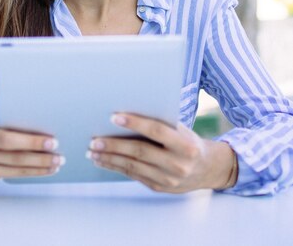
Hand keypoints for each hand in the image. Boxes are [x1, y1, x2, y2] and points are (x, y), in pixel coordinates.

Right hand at [0, 87, 64, 179]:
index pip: (6, 140)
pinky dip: (34, 173)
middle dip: (39, 155)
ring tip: (58, 161)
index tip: (50, 139)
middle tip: (58, 150)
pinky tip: (49, 169)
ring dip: (40, 166)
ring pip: (17, 169)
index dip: (29, 142)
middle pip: (14, 157)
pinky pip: (16, 175)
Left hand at [87, 113, 236, 192]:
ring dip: (110, 159)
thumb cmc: (189, 141)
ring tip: (92, 151)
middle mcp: (177, 164)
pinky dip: (116, 167)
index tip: (114, 117)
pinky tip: (103, 160)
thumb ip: (161, 124)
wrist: (208, 169)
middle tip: (94, 140)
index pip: (156, 131)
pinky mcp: (159, 187)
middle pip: (140, 152)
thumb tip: (127, 113)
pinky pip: (133, 175)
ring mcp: (168, 179)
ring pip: (133, 166)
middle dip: (114, 145)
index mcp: (185, 145)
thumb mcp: (182, 129)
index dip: (134, 123)